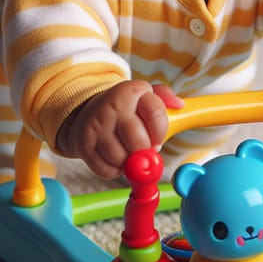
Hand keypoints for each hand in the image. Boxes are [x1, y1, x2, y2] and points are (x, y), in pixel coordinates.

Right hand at [57, 81, 183, 178]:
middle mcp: (112, 105)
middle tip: (143, 148)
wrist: (87, 112)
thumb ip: (165, 96)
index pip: (156, 115)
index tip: (157, 138)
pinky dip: (114, 170)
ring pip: (122, 159)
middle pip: (139, 142)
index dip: (160, 133)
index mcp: (131, 90)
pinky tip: (114, 157)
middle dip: (145, 151)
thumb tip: (179, 105)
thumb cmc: (124, 107)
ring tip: (127, 151)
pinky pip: (106, 170)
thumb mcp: (144, 95)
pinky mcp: (83, 144)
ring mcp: (96, 125)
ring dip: (129, 162)